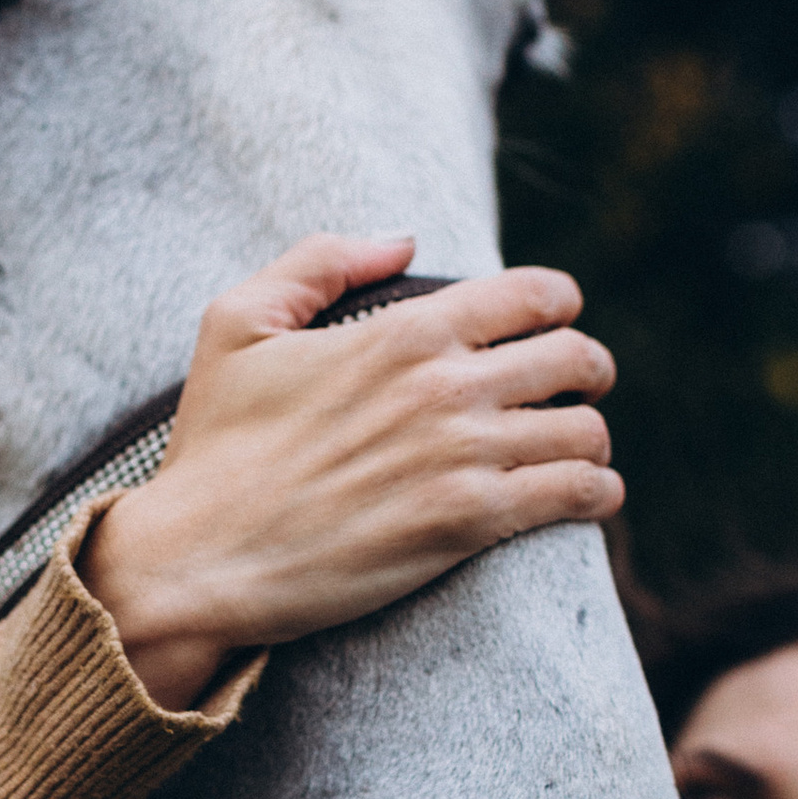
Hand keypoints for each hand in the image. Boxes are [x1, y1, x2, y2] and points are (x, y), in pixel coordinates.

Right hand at [84, 233, 618, 709]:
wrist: (200, 558)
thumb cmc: (215, 444)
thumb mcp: (237, 322)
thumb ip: (321, 259)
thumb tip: (405, 240)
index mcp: (405, 330)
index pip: (536, 294)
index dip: (560, 304)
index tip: (556, 323)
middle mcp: (447, 385)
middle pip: (576, 359)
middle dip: (588, 369)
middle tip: (576, 387)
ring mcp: (463, 456)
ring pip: (586, 430)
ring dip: (590, 437)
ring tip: (576, 450)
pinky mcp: (469, 524)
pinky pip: (577, 495)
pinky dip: (597, 493)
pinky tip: (588, 497)